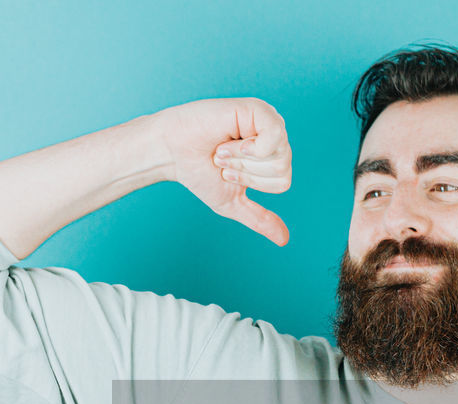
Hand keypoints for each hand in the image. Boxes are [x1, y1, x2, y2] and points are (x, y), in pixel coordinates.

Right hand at [153, 97, 292, 245]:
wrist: (173, 153)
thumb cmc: (199, 172)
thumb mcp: (232, 202)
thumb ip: (259, 219)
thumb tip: (284, 240)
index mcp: (273, 156)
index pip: (282, 183)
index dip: (251, 182)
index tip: (227, 171)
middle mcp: (275, 136)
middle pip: (282, 170)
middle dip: (246, 172)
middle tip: (223, 158)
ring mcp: (268, 120)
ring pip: (279, 156)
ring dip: (242, 160)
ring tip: (223, 148)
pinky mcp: (259, 109)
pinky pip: (273, 137)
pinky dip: (248, 148)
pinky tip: (231, 138)